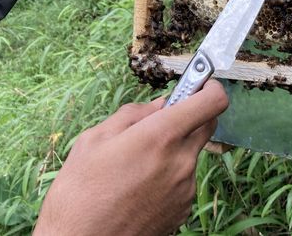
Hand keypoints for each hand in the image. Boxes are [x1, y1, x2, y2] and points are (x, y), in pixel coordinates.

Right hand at [34, 80, 228, 235]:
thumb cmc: (80, 193)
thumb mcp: (95, 139)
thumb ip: (134, 115)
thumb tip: (161, 104)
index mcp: (160, 137)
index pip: (212, 102)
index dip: (210, 87)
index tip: (200, 84)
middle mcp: (181, 161)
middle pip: (206, 125)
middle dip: (190, 115)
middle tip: (162, 121)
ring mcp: (185, 187)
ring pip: (191, 152)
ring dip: (174, 148)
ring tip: (136, 164)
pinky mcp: (183, 208)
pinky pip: (184, 178)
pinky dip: (169, 174)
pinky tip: (140, 186)